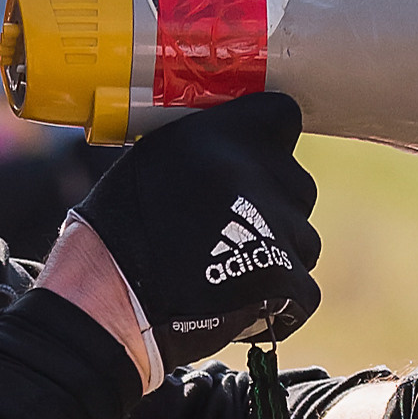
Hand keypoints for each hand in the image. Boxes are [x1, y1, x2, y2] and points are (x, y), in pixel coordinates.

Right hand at [71, 92, 320, 368]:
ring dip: (276, 255)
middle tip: (232, 232)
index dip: (270, 144)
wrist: (114, 296)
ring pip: (302, 239)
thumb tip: (237, 151)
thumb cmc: (120, 228)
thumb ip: (208, 147)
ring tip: (226, 272)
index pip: (283, 116)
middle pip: (297, 185)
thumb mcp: (156, 159)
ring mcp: (282, 225)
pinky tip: (238, 302)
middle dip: (274, 207)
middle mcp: (262, 170)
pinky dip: (278, 300)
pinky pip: (302, 288)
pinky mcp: (289, 277)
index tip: (253, 163)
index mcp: (228, 132)